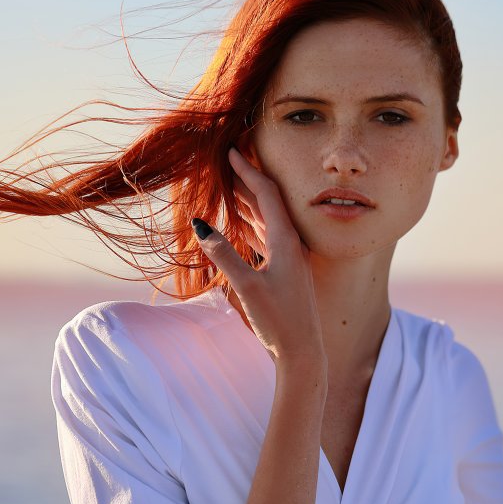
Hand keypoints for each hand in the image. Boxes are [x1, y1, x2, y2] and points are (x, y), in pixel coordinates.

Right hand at [193, 147, 325, 368]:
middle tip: (227, 161)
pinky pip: (267, 235)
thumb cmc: (278, 321)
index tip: (230, 151)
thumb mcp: (246, 287)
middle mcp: (291, 243)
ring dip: (248, 201)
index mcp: (286, 240)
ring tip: (229, 184)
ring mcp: (290, 256)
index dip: (247, 170)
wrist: (303, 352)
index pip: (267, 193)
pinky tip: (240, 222)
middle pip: (269, 201)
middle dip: (247, 179)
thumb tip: (200, 223)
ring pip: (267, 218)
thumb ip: (223, 254)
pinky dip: (251, 223)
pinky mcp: (285, 270)